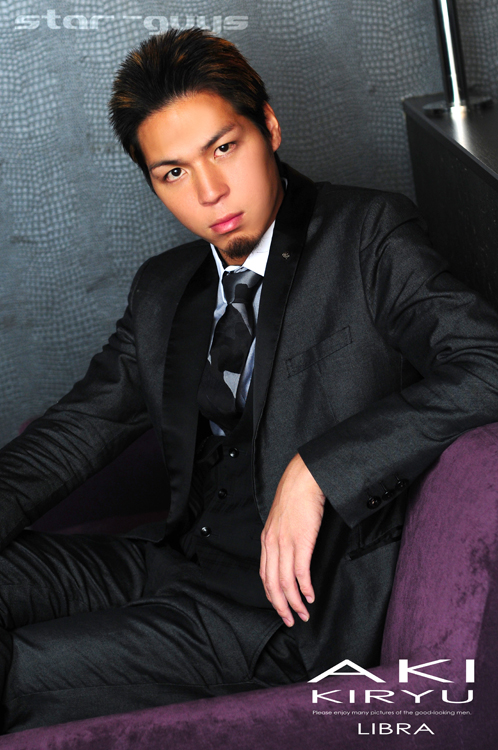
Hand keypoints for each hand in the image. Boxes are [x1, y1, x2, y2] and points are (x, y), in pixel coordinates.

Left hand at [260, 453, 325, 625]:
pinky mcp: (301, 541)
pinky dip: (305, 587)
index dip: (272, 595)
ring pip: (285, 582)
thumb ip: (283, 538)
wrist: (304, 479)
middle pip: (272, 584)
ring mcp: (286, 543)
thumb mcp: (282, 520)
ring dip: (294, 602)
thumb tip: (291, 554)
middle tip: (290, 620)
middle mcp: (272, 544)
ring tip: (303, 613)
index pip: (264, 575)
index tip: (280, 608)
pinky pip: (300, 571)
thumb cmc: (296, 496)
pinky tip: (310, 596)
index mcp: (267, 540)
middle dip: (281, 606)